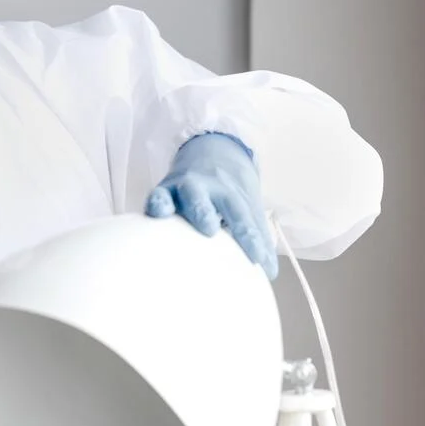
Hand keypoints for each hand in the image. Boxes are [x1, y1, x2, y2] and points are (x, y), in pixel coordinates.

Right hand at [144, 132, 278, 278]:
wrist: (213, 153)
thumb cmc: (229, 193)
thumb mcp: (247, 209)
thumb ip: (257, 238)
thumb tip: (270, 272)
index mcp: (231, 195)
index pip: (242, 217)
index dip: (251, 239)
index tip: (260, 260)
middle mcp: (207, 189)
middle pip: (206, 198)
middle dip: (204, 212)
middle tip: (209, 229)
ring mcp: (183, 189)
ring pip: (178, 193)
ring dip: (174, 203)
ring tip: (167, 214)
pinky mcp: (164, 191)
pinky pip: (157, 196)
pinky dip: (155, 203)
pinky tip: (154, 213)